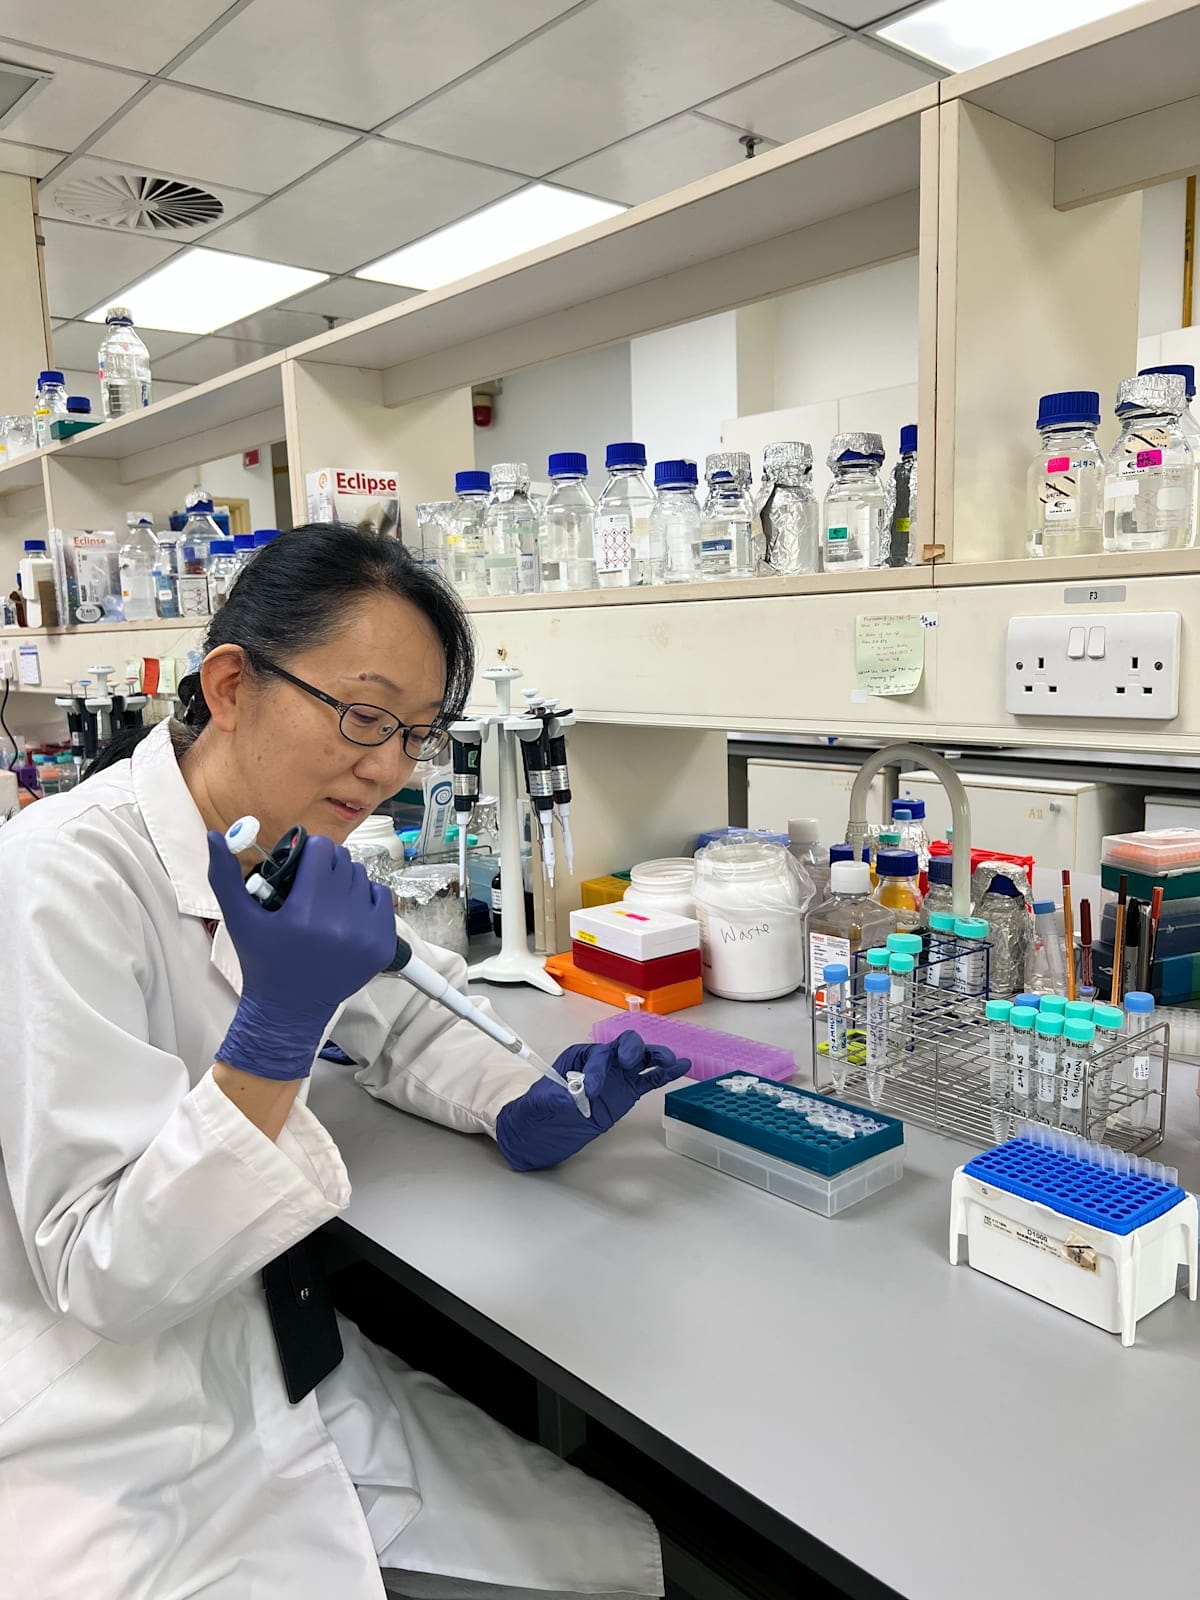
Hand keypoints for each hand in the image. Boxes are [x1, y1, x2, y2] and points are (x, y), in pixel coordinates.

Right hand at [207, 831, 396, 1079]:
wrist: (290, 1008)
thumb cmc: (263, 961)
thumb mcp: (239, 920)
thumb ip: (225, 876)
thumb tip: (214, 835)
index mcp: (305, 913)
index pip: (322, 849)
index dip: (308, 852)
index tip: (300, 866)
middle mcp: (341, 923)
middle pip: (343, 860)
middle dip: (326, 867)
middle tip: (311, 885)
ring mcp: (367, 935)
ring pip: (362, 877)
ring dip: (345, 882)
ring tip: (326, 902)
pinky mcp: (383, 945)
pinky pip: (383, 898)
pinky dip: (366, 901)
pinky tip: (346, 914)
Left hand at [495, 1030, 690, 1171]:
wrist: (539, 1132)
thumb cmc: (537, 1111)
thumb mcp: (542, 1103)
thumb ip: (560, 1097)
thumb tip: (576, 1096)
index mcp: (579, 1057)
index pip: (596, 1056)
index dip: (596, 1071)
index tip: (590, 1091)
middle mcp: (601, 1062)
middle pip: (623, 1047)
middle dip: (631, 1050)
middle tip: (630, 1062)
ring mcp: (616, 1077)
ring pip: (640, 1060)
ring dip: (655, 1056)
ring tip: (670, 1059)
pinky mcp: (625, 1093)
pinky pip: (648, 1080)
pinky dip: (664, 1074)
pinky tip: (681, 1067)